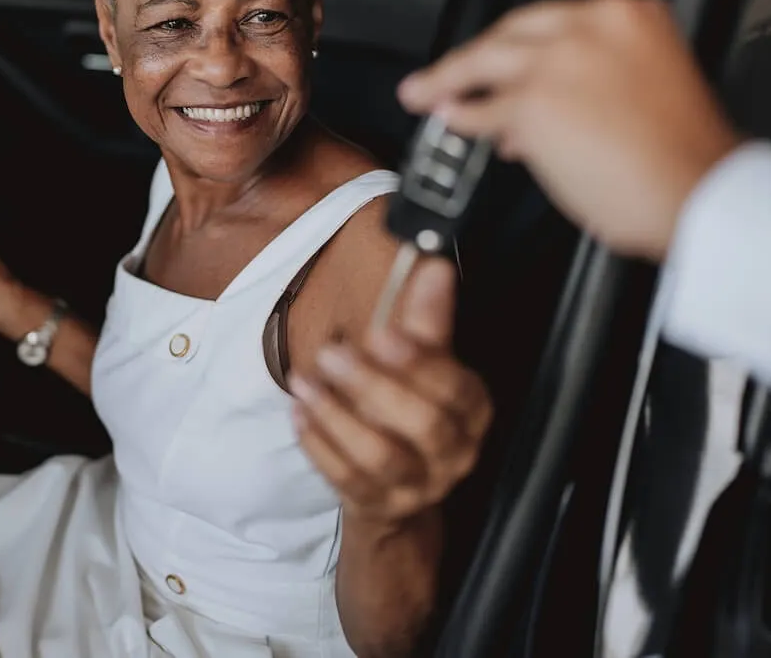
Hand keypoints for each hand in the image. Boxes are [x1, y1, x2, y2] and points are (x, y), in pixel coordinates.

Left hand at [291, 258, 491, 527]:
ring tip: (305, 383)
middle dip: (373, 386)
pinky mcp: (377, 505)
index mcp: (471, 411)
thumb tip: (435, 266)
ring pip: (381, 456)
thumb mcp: (422, 362)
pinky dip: (319, 444)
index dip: (418, 363)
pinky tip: (300, 412)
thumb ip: (427, 319)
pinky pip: (346, 479)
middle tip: (332, 354)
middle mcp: (452, 453)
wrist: (397, 483)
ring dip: (337, 416)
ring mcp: (416, 485)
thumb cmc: (408, 407)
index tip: (380, 334)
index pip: (455, 389)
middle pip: (422, 424)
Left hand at [397, 0, 742, 260]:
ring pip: (486, 61)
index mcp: (630, 14)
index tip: (504, 54)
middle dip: (473, 54)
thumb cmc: (685, 160)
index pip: (554, 19)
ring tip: (425, 93)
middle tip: (445, 72)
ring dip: (448, 79)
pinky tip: (451, 125)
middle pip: (512, 31)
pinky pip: (482, 110)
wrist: (700, 193)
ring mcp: (559, 60)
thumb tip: (537, 107)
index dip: (521, 45)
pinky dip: (462, 120)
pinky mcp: (533, 101)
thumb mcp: (648, 90)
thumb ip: (592, 82)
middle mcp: (592, 24)